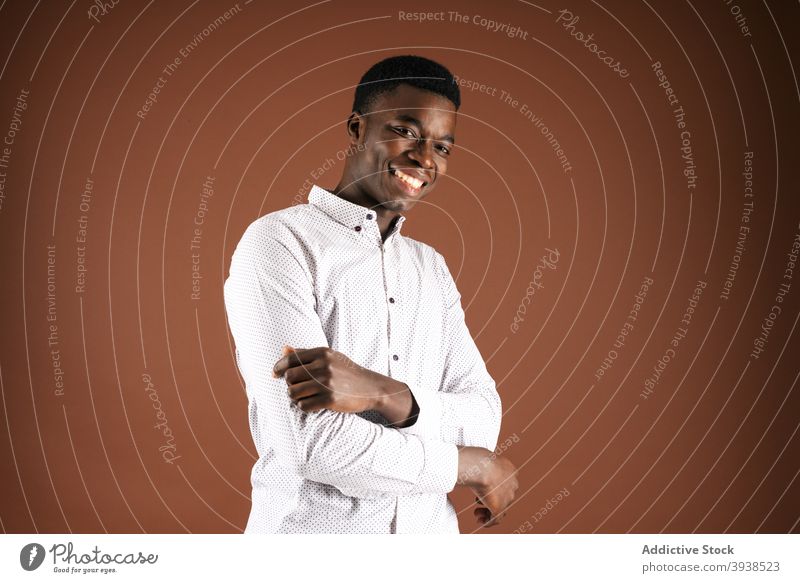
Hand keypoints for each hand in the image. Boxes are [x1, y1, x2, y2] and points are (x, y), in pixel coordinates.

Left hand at [273, 345, 408, 417]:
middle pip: (289, 377)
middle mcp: (324, 366)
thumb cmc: (346, 371)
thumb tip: (283, 349)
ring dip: (295, 397)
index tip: (275, 374)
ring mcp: (327, 383)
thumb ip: (305, 354)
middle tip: (296, 388)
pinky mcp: (330, 399)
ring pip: (294, 393)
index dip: (278, 368)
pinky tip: (313, 404)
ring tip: (304, 397)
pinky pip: (304, 405)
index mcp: (322, 353)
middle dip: (289, 384)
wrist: (370, 387)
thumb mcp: (329, 357)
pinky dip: (305, 406)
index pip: (290, 360)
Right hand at [457, 446, 518, 527]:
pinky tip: (481, 521)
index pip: (504, 483)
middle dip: (489, 501)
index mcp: (510, 470)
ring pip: (500, 509)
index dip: (492, 488)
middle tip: (477, 502)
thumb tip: (471, 463)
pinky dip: (488, 522)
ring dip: (488, 513)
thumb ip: (481, 464)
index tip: (481, 489)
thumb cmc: (477, 458)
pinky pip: (496, 519)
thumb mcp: (482, 458)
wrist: (481, 466)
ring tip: (477, 513)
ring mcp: (507, 497)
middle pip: (503, 497)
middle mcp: (512, 484)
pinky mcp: (500, 507)